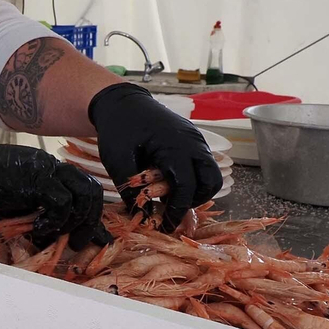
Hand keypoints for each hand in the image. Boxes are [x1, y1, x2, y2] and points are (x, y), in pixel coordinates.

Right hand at [0, 132, 109, 248]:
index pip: (79, 189)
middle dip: (91, 220)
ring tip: (61, 240)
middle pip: (90, 189)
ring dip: (78, 222)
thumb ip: (28, 213)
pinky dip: (56, 221)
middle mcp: (48, 166)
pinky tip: (38, 230)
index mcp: (42, 170)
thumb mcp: (6, 205)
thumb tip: (46, 234)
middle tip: (77, 242)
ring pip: (84, 194)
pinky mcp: (33, 180)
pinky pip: (62, 202)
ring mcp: (42, 170)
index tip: (86, 237)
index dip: (87, 214)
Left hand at [89, 83, 223, 227]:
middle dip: (194, 201)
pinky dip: (192, 178)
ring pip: (211, 174)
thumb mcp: (118, 162)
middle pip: (211, 182)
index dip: (178, 209)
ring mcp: (196, 140)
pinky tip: (169, 182)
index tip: (166, 226)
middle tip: (172, 210)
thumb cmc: (118, 129)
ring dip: (195, 191)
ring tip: (169, 197)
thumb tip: (142, 218)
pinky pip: (202, 165)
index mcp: (175, 146)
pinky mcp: (193, 140)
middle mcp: (193, 143)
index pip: (187, 186)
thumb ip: (131, 191)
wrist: (121, 102)